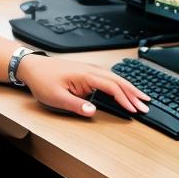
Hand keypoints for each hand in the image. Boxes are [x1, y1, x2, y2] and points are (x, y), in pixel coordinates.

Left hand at [16, 53, 150, 117]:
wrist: (32, 66)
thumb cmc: (42, 80)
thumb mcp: (56, 97)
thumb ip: (75, 105)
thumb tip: (93, 111)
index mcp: (85, 75)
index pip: (111, 87)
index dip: (124, 99)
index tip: (134, 109)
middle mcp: (91, 70)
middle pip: (118, 81)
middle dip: (133, 93)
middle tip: (146, 105)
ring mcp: (89, 69)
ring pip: (115, 78)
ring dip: (129, 88)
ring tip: (141, 98)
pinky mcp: (87, 71)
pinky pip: (108, 77)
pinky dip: (119, 84)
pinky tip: (124, 90)